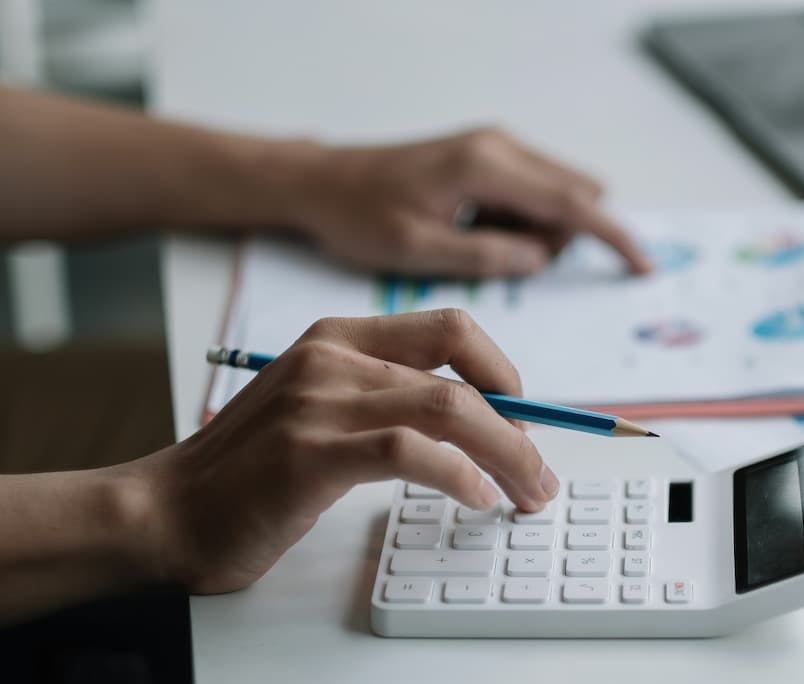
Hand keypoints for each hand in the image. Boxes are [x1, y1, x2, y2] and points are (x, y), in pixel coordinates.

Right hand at [123, 309, 556, 593]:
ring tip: (526, 492)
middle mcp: (334, 359)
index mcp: (339, 338)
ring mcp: (321, 402)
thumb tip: (477, 418)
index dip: (502, 371)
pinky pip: (412, 450)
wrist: (167, 511)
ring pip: (450, 408)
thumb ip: (387, 398)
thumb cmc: (251, 469)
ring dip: (506, 455)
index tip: (521, 417)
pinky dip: (458, 475)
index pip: (451, 329)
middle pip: (463, 376)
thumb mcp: (323, 410)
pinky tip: (474, 498)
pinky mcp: (313, 452)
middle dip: (520, 429)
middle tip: (540, 475)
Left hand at [289, 128, 652, 276]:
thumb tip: (539, 258)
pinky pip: (530, 191)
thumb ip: (486, 255)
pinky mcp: (487, 155)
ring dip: (537, 229)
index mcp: (485, 167)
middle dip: (559, 236)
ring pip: (554, 193)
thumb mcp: (418, 250)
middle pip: (572, 194)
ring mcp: (494, 147)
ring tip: (475, 245)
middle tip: (504, 261)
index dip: (612, 236)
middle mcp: (498, 146)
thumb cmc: (360, 216)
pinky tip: (473, 230)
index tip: (641, 265)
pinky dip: (521, 218)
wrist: (322, 183)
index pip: (571, 203)